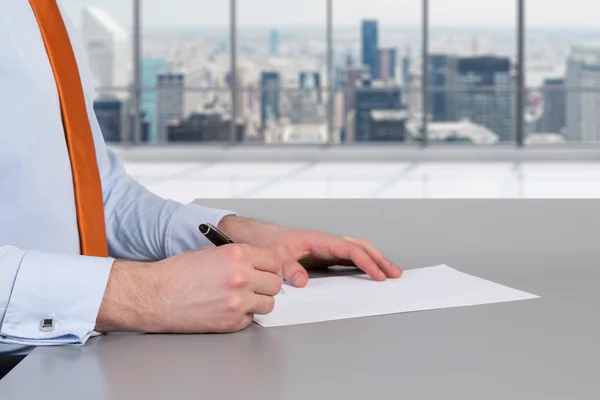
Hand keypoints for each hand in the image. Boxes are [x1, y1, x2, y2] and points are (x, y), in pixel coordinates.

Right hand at [97, 244, 282, 333]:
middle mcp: (241, 277)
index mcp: (237, 255)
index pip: (275, 261)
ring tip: (243, 298)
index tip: (267, 271)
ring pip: (269, 303)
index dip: (271, 267)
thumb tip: (258, 263)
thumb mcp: (212, 252)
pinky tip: (228, 308)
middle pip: (275, 283)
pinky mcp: (232, 321)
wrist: (157, 296)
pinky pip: (251, 318)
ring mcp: (238, 301)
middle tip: (256, 285)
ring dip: (259, 301)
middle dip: (267, 284)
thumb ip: (238, 256)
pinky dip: (244, 315)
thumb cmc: (178, 273)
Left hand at [218, 217, 402, 287]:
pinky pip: (348, 257)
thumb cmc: (265, 242)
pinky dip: (362, 263)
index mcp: (318, 240)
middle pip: (360, 247)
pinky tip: (370, 272)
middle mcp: (325, 241)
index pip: (350, 250)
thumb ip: (288, 269)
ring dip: (374, 260)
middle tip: (396, 274)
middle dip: (379, 259)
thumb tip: (303, 281)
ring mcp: (325, 247)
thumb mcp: (274, 257)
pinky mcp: (322, 254)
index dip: (366, 262)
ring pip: (357, 249)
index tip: (379, 275)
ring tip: (390, 272)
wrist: (255, 236)